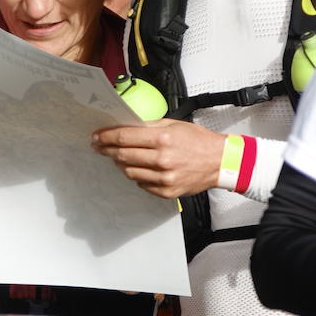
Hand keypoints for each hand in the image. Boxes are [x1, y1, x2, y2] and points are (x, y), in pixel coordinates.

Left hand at [92, 119, 224, 198]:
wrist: (220, 162)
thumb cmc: (198, 141)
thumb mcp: (173, 124)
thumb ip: (148, 126)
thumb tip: (125, 126)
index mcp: (163, 139)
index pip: (124, 138)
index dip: (106, 137)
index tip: (96, 136)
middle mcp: (162, 159)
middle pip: (122, 155)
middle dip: (107, 149)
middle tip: (100, 146)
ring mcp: (164, 178)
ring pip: (129, 171)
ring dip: (120, 163)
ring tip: (119, 156)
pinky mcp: (166, 191)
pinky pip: (141, 183)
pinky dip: (137, 175)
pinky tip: (140, 168)